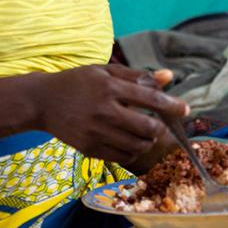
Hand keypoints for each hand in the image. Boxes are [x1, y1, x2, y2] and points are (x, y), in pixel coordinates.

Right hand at [39, 64, 187, 164]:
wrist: (42, 102)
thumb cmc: (78, 82)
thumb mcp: (105, 70)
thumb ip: (137, 75)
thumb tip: (168, 76)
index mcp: (110, 86)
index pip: (150, 98)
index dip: (172, 106)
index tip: (186, 110)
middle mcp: (104, 110)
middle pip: (147, 127)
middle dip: (161, 128)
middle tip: (161, 125)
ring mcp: (96, 132)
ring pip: (137, 145)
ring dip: (148, 141)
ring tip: (147, 134)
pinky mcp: (89, 148)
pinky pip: (121, 156)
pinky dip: (133, 151)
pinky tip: (131, 142)